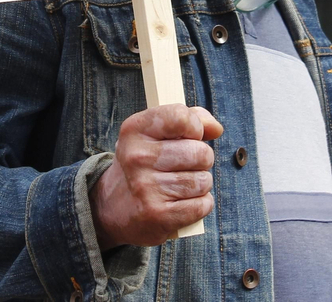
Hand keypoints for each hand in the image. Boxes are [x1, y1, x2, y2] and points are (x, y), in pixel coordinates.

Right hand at [92, 105, 222, 248]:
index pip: (181, 117)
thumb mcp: (155, 133)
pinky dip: (199, 205)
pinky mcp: (158, 215)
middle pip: (200, 152)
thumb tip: (216, 129)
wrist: (116, 209)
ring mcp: (146, 188)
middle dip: (201, 160)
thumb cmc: (146, 164)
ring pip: (204, 180)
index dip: (195, 127)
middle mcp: (137, 157)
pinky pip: (203, 205)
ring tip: (179, 186)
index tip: (189, 136)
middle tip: (183, 166)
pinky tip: (180, 202)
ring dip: (199, 184)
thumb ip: (189, 119)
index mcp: (134, 130)